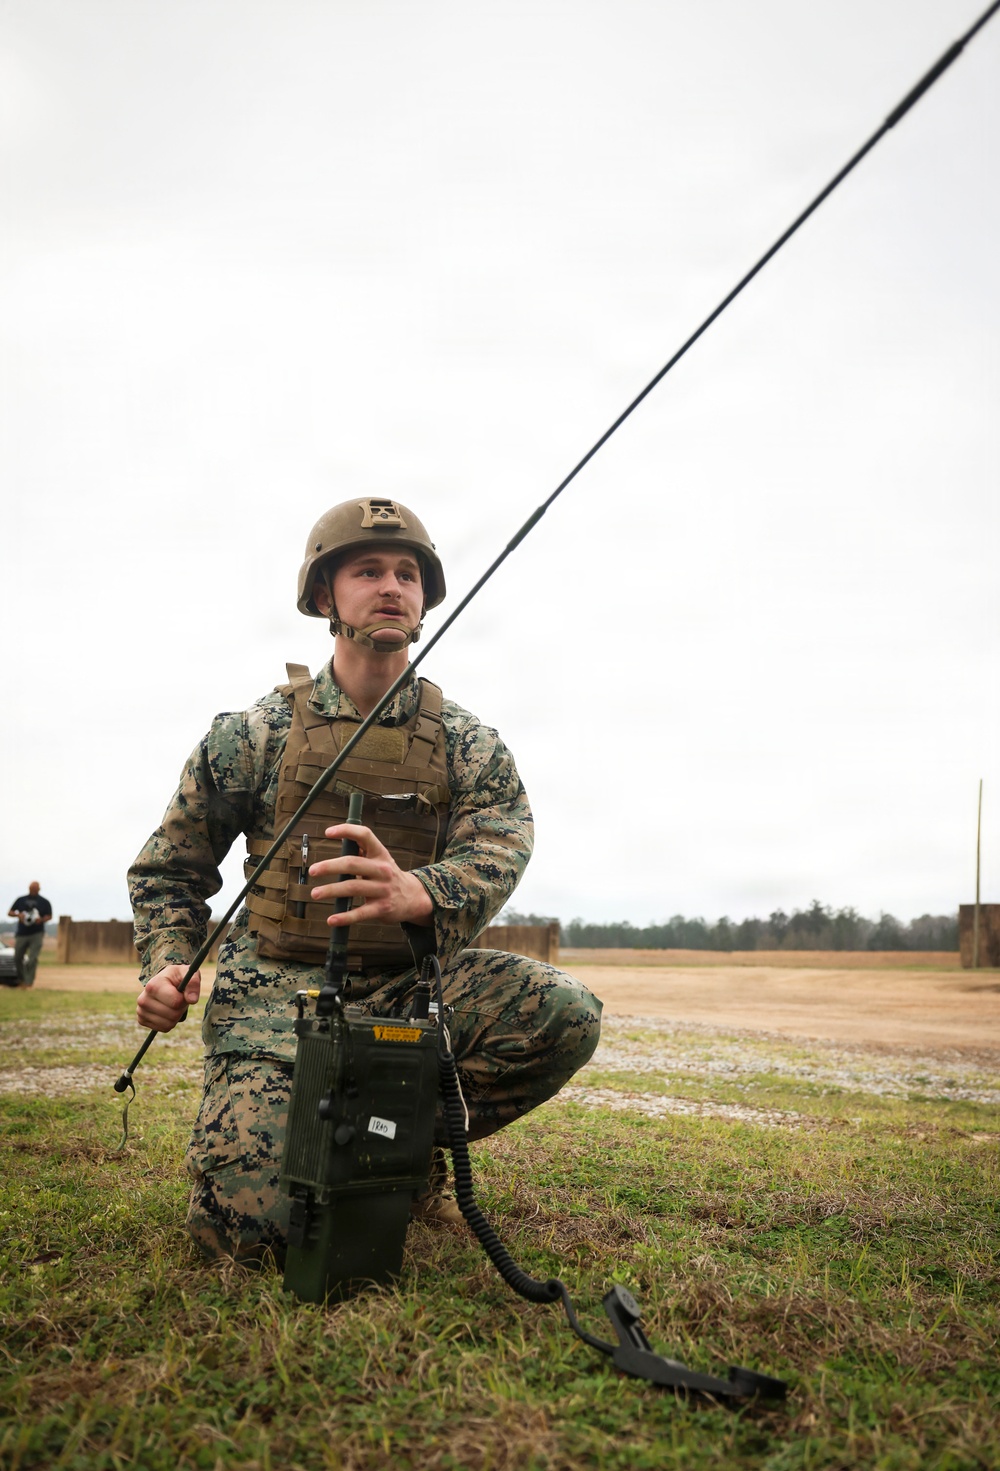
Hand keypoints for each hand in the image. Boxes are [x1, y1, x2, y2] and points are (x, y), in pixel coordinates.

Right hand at [136, 964, 200, 1032]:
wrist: (162, 982)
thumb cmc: (176, 977)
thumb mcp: (186, 973)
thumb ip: (193, 983)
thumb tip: (192, 1000)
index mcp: (153, 985)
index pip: (176, 1002)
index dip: (184, 999)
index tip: (182, 992)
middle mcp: (143, 999)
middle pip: (173, 1014)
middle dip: (181, 1008)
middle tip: (179, 998)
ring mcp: (141, 1011)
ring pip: (169, 1024)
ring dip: (176, 1016)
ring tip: (173, 1004)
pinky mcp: (142, 1020)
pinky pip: (164, 1028)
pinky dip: (170, 1022)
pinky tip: (167, 1010)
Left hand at [310, 823, 432, 928]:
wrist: (413, 898)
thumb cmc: (388, 876)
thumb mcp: (380, 860)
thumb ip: (362, 851)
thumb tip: (340, 838)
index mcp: (380, 854)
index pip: (365, 835)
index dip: (346, 831)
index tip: (328, 832)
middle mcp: (382, 870)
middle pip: (352, 863)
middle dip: (329, 866)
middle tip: (313, 870)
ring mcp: (382, 890)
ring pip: (352, 888)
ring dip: (331, 890)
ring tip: (315, 893)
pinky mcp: (381, 908)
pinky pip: (360, 913)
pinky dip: (344, 917)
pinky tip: (331, 919)